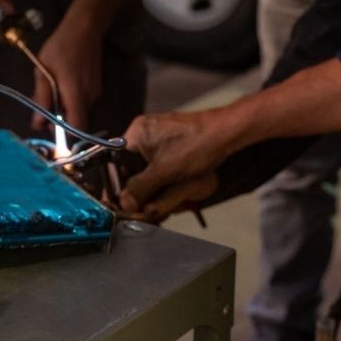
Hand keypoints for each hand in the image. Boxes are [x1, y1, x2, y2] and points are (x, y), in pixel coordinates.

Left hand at [29, 17, 101, 130]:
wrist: (84, 28)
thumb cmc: (61, 47)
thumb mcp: (43, 72)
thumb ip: (42, 99)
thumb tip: (37, 124)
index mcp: (76, 95)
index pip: (76, 128)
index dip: (63, 134)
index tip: (48, 126)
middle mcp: (90, 97)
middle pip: (76, 121)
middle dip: (59, 119)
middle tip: (44, 104)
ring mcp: (95, 91)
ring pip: (78, 110)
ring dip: (64, 107)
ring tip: (52, 88)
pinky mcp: (96, 86)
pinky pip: (82, 100)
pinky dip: (71, 99)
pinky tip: (62, 82)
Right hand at [118, 107, 237, 214]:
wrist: (227, 133)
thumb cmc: (197, 144)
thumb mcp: (164, 171)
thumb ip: (141, 188)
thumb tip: (124, 203)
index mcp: (136, 133)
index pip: (114, 162)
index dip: (116, 185)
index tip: (119, 203)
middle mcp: (144, 133)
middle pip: (130, 168)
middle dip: (138, 189)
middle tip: (143, 206)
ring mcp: (158, 139)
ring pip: (145, 170)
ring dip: (151, 187)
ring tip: (160, 201)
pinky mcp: (171, 145)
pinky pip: (158, 167)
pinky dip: (161, 181)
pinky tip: (170, 191)